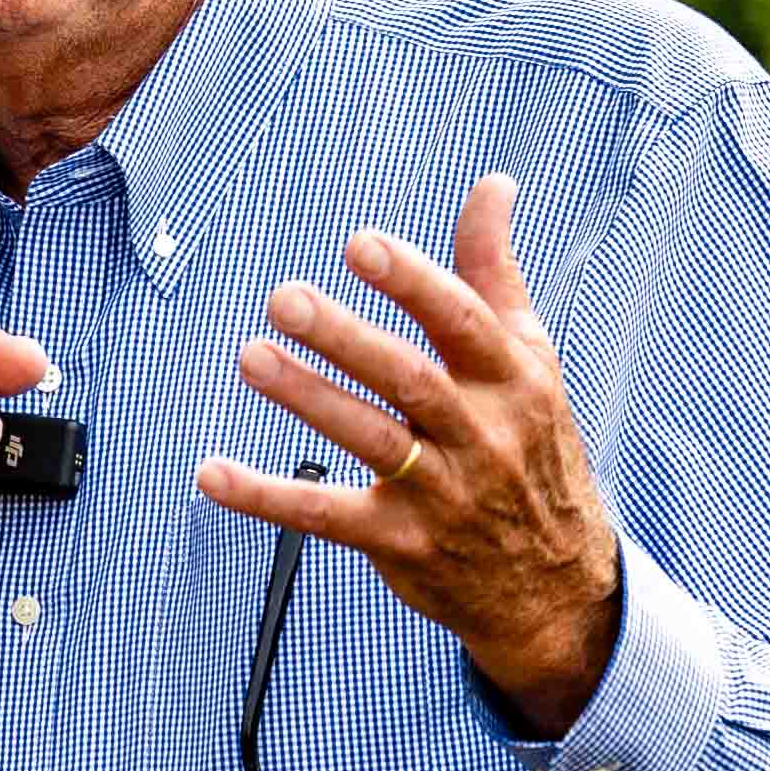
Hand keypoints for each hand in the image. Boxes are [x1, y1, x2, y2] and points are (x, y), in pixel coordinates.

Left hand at [194, 174, 623, 733]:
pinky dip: (266, 496)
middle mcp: (481, 435)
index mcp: (513, 381)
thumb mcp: (530, 362)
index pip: (462, 323)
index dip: (413, 282)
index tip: (360, 244)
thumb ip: (495, 274)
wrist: (557, 584)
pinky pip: (324, 516)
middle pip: (408, 378)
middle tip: (284, 298)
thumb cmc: (531, 449)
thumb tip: (492, 186)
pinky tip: (212, 473)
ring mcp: (441, 493)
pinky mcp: (399, 542)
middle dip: (345, 337)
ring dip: (306, 397)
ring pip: (368, 438)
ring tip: (251, 357)